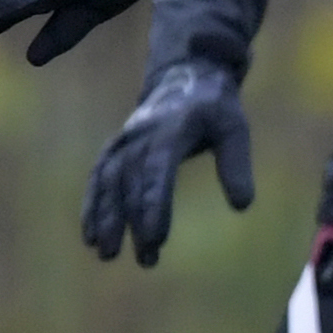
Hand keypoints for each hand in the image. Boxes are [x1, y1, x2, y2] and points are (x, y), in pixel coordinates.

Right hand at [82, 60, 255, 265]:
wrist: (187, 74)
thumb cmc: (216, 107)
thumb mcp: (235, 128)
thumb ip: (236, 164)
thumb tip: (241, 205)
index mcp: (172, 127)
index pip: (158, 168)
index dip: (154, 202)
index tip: (155, 237)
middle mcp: (141, 133)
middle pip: (131, 180)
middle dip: (133, 220)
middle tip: (145, 258)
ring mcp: (125, 139)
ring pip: (109, 181)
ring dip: (107, 218)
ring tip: (108, 255)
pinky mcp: (116, 147)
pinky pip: (99, 177)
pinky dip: (92, 205)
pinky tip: (90, 237)